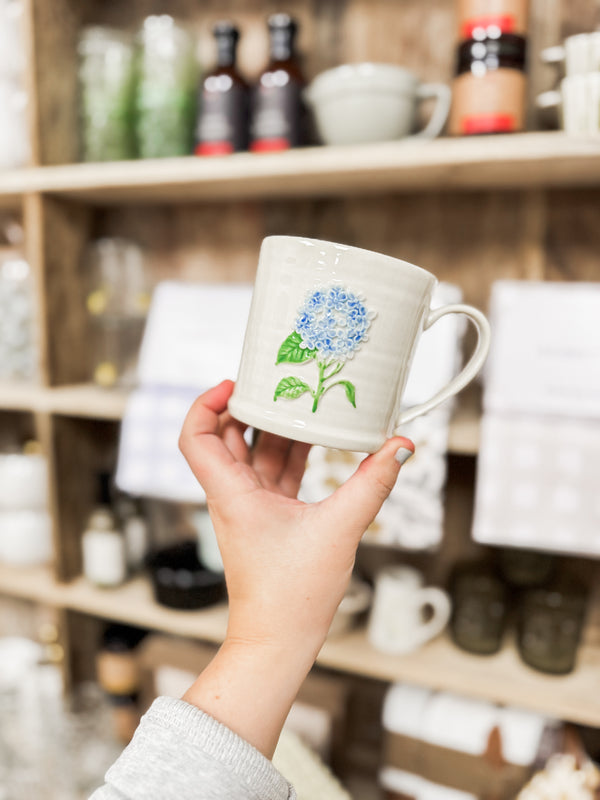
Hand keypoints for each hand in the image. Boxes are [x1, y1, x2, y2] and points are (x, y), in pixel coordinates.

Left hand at [179, 379, 413, 755]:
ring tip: (304, 401)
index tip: (233, 383)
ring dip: (276, 430)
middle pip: (228, 437)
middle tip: (278, 382)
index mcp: (232, 493)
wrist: (278, 642)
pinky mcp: (268, 519)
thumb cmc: (291, 595)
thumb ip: (372, 484)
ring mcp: (250, 508)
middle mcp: (234, 495)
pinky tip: (319, 441)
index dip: (205, 403)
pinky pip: (275, 475)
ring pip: (255, 455)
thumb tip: (400, 447)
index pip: (196, 437)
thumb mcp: (339, 529)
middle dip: (250, 406)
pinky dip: (292, 456)